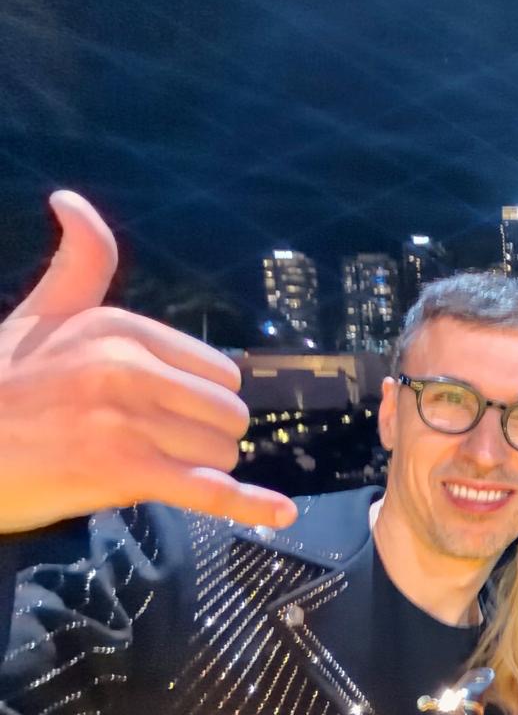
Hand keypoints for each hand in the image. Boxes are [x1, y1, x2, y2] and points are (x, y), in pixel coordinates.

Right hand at [0, 191, 296, 532]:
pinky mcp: (124, 472)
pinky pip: (209, 492)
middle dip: (204, 437)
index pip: (220, 373)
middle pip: (229, 414)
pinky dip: (248, 506)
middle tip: (152, 445)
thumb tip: (70, 200)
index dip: (200, 401)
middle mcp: (130, 367)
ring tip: (141, 466)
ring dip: (196, 471)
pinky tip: (280, 514)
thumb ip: (78, 264)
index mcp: (120, 328)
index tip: (162, 412)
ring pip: (222, 454)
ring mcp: (129, 421)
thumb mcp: (41, 314)